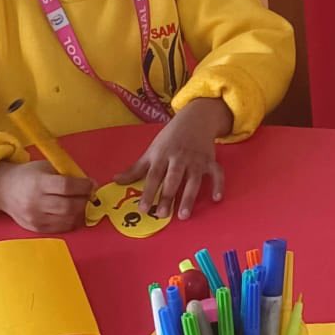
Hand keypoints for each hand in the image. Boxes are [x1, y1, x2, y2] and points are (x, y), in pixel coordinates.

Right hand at [0, 159, 93, 233]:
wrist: (3, 189)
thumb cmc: (29, 175)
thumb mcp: (46, 167)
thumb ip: (67, 174)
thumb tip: (90, 184)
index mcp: (38, 183)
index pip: (66, 187)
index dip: (83, 186)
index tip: (91, 184)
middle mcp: (36, 202)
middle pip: (68, 206)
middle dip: (84, 200)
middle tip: (89, 195)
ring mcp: (35, 218)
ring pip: (66, 220)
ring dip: (80, 212)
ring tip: (82, 203)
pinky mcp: (36, 228)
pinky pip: (60, 228)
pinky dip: (71, 221)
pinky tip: (73, 213)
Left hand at [114, 97, 229, 219]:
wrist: (195, 119)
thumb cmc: (170, 138)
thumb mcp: (152, 150)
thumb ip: (136, 168)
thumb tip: (115, 180)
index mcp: (162, 155)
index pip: (153, 176)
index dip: (148, 192)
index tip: (143, 208)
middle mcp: (179, 158)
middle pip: (172, 179)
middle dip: (167, 197)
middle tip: (162, 215)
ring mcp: (196, 160)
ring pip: (193, 180)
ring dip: (188, 197)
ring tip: (183, 214)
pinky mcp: (210, 160)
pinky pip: (216, 173)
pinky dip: (218, 184)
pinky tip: (217, 198)